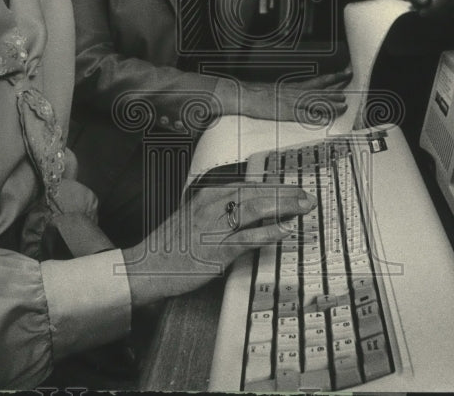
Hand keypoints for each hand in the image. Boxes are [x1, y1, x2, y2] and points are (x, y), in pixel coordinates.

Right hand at [121, 183, 316, 305]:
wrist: (146, 267)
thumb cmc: (171, 246)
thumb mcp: (194, 219)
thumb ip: (219, 212)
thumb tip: (248, 210)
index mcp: (207, 196)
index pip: (248, 186)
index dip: (275, 187)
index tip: (294, 188)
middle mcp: (211, 206)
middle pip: (255, 193)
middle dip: (285, 193)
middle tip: (307, 196)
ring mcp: (213, 227)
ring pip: (254, 209)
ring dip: (283, 206)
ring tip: (303, 207)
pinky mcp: (215, 250)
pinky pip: (247, 238)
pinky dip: (269, 232)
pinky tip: (285, 231)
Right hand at [217, 67, 352, 122]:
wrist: (247, 95)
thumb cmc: (260, 93)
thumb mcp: (279, 88)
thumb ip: (292, 91)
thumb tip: (303, 91)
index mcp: (295, 86)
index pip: (319, 80)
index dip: (334, 78)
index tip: (345, 74)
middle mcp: (296, 92)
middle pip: (321, 91)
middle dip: (337, 91)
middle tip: (349, 92)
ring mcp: (292, 103)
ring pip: (316, 102)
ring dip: (330, 104)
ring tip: (342, 106)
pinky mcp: (286, 113)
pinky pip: (303, 116)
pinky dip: (314, 117)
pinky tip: (324, 119)